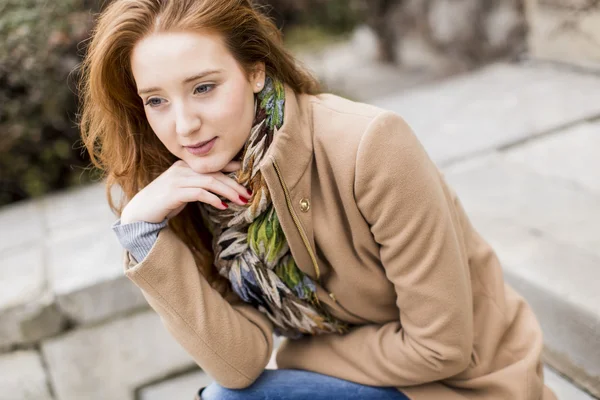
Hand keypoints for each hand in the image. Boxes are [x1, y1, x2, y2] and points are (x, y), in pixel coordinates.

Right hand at [120, 159, 251, 223]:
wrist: (140, 212)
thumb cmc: (165, 202)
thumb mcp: (185, 190)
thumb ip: (201, 185)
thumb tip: (223, 190)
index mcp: (186, 165)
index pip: (213, 164)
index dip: (233, 169)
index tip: (248, 177)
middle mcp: (182, 168)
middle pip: (215, 173)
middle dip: (235, 183)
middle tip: (249, 194)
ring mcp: (177, 179)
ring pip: (210, 181)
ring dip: (229, 191)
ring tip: (242, 200)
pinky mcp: (174, 192)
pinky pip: (199, 193)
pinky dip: (213, 199)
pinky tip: (223, 206)